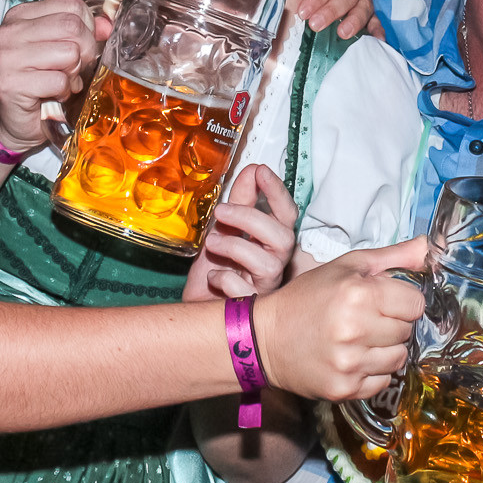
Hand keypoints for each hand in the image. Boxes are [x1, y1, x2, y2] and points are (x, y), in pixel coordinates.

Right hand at [0, 0, 108, 152]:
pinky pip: (60, 80)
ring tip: (60, 81)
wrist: (15, 120)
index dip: (88, 28)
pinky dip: (64, 91)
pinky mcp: (11, 83)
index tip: (80, 46)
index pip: (72, 6)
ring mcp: (8, 57)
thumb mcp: (61, 48)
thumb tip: (107, 25)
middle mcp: (10, 32)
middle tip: (74, 68)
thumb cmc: (40, 82)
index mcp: (21, 16)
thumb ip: (83, 31)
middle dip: (85, 51)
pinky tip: (53, 95)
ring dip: (73, 73)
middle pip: (73, 26)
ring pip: (69, 53)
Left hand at [182, 165, 299, 300]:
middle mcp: (274, 264)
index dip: (277, 192)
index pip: (286, 214)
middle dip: (252, 218)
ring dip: (236, 246)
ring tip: (212, 242)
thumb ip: (240, 203)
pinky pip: (245, 292)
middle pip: (284, 237)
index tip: (261, 171)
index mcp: (270, 243)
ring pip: (268, 263)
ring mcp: (264, 287)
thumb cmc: (215, 272)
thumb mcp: (224, 230)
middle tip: (221, 211)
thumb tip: (251, 170)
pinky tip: (213, 277)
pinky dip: (226, 279)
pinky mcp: (248, 309)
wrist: (196, 312)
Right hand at [254, 237, 427, 400]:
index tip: (384, 300)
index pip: (416, 303)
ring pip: (399, 358)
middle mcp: (356, 330)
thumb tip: (427, 246)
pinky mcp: (344, 389)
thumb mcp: (346, 267)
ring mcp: (350, 363)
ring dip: (385, 349)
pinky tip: (353, 359)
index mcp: (358, 294)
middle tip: (367, 319)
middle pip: (408, 330)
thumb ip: (392, 257)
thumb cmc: (308, 297)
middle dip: (392, 323)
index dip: (403, 300)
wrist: (265, 337)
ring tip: (360, 339)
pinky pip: (384, 381)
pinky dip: (373, 371)